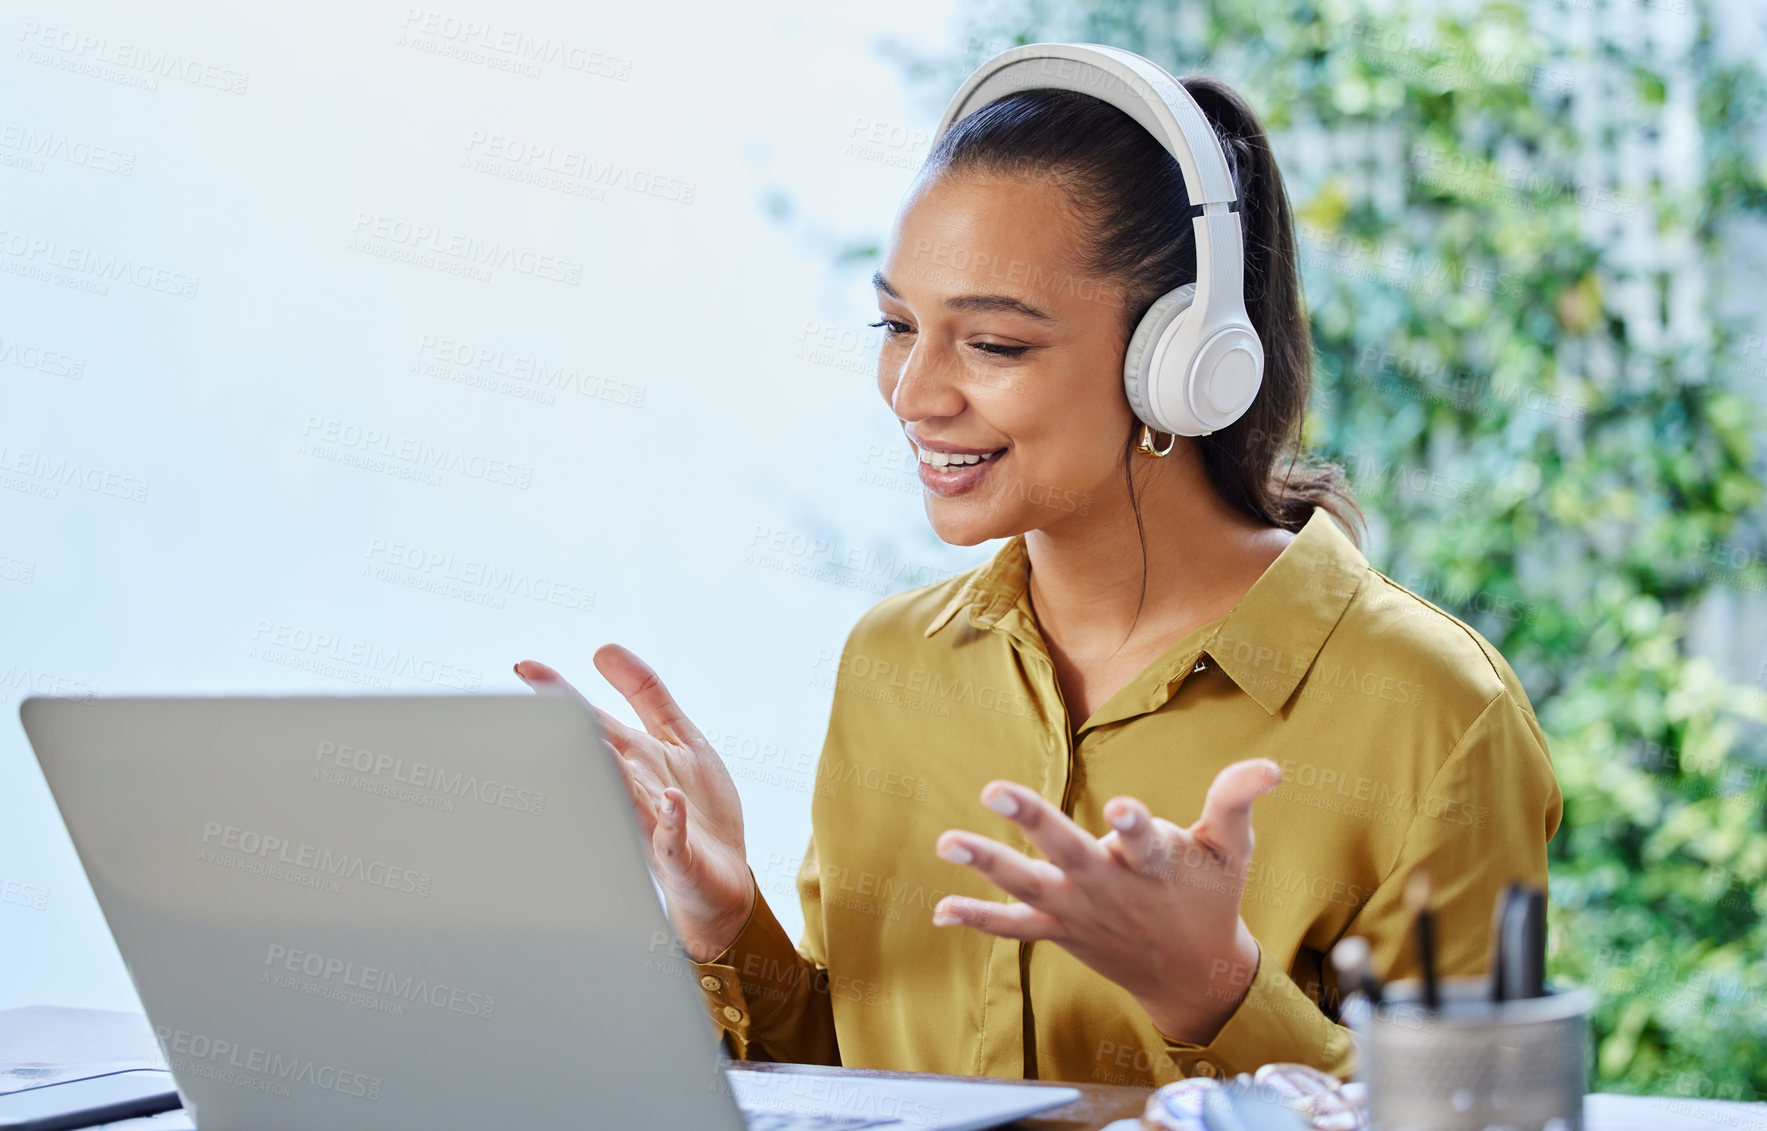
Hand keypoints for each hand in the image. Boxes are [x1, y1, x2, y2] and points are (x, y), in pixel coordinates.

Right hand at [514, 647, 753, 961]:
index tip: (525, 669)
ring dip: (611, 774)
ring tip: (596, 746)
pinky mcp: (679, 854)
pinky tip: (669, 802)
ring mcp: (654, 823)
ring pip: (626, 796)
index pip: (592, 721)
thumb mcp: (678, 737)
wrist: (721, 883)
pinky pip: (672, 838)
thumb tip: (604, 649)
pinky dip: (670, 821)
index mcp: (633, 758)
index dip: (562, 694)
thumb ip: (646, 692)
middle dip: (573, 733)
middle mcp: (635, 788)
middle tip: (537, 711)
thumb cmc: (698, 810)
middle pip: (600, 755)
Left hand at [931, 758, 1281, 1044]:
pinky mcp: (1060, 930)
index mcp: (1154, 863)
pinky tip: (942, 908)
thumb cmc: (1210, 896)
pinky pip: (1014, 928)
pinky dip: (979, 920)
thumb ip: (1237, 801)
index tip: (1123, 808)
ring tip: (947, 841)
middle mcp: (1110, 888)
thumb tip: (1271, 766)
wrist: (1192, 975)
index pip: (1144, 839)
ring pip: (1027, 887)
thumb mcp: (1233, 849)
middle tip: (995, 790)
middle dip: (1033, 821)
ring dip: (985, 865)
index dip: (1133, 823)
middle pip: (1068, 852)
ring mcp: (1080, 911)